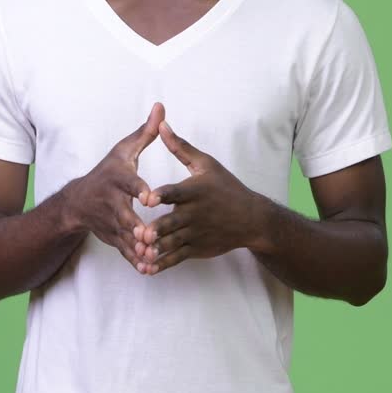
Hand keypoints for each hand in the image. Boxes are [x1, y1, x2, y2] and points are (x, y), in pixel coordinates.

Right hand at [64, 102, 163, 273]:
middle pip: (123, 213)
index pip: (128, 182)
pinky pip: (124, 250)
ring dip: (137, 246)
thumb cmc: (108, 171)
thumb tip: (161, 107)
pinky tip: (149, 269)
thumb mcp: (123, 150)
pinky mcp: (112, 237)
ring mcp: (110, 221)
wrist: (78, 201)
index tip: (149, 196)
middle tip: (148, 234)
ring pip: (124, 235)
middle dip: (134, 224)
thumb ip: (146, 132)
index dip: (138, 189)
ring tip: (153, 255)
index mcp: (117, 178)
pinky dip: (135, 260)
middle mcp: (111, 201)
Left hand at [132, 119, 262, 274]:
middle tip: (141, 234)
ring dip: (156, 249)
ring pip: (173, 243)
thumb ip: (180, 147)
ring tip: (140, 252)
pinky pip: (177, 257)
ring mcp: (196, 234)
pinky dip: (163, 264)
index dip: (162, 196)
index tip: (147, 199)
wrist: (251, 219)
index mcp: (195, 192)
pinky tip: (147, 268)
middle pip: (173, 223)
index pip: (176, 193)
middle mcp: (195, 214)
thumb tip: (161, 124)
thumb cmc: (226, 187)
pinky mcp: (196, 249)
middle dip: (157, 229)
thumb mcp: (206, 164)